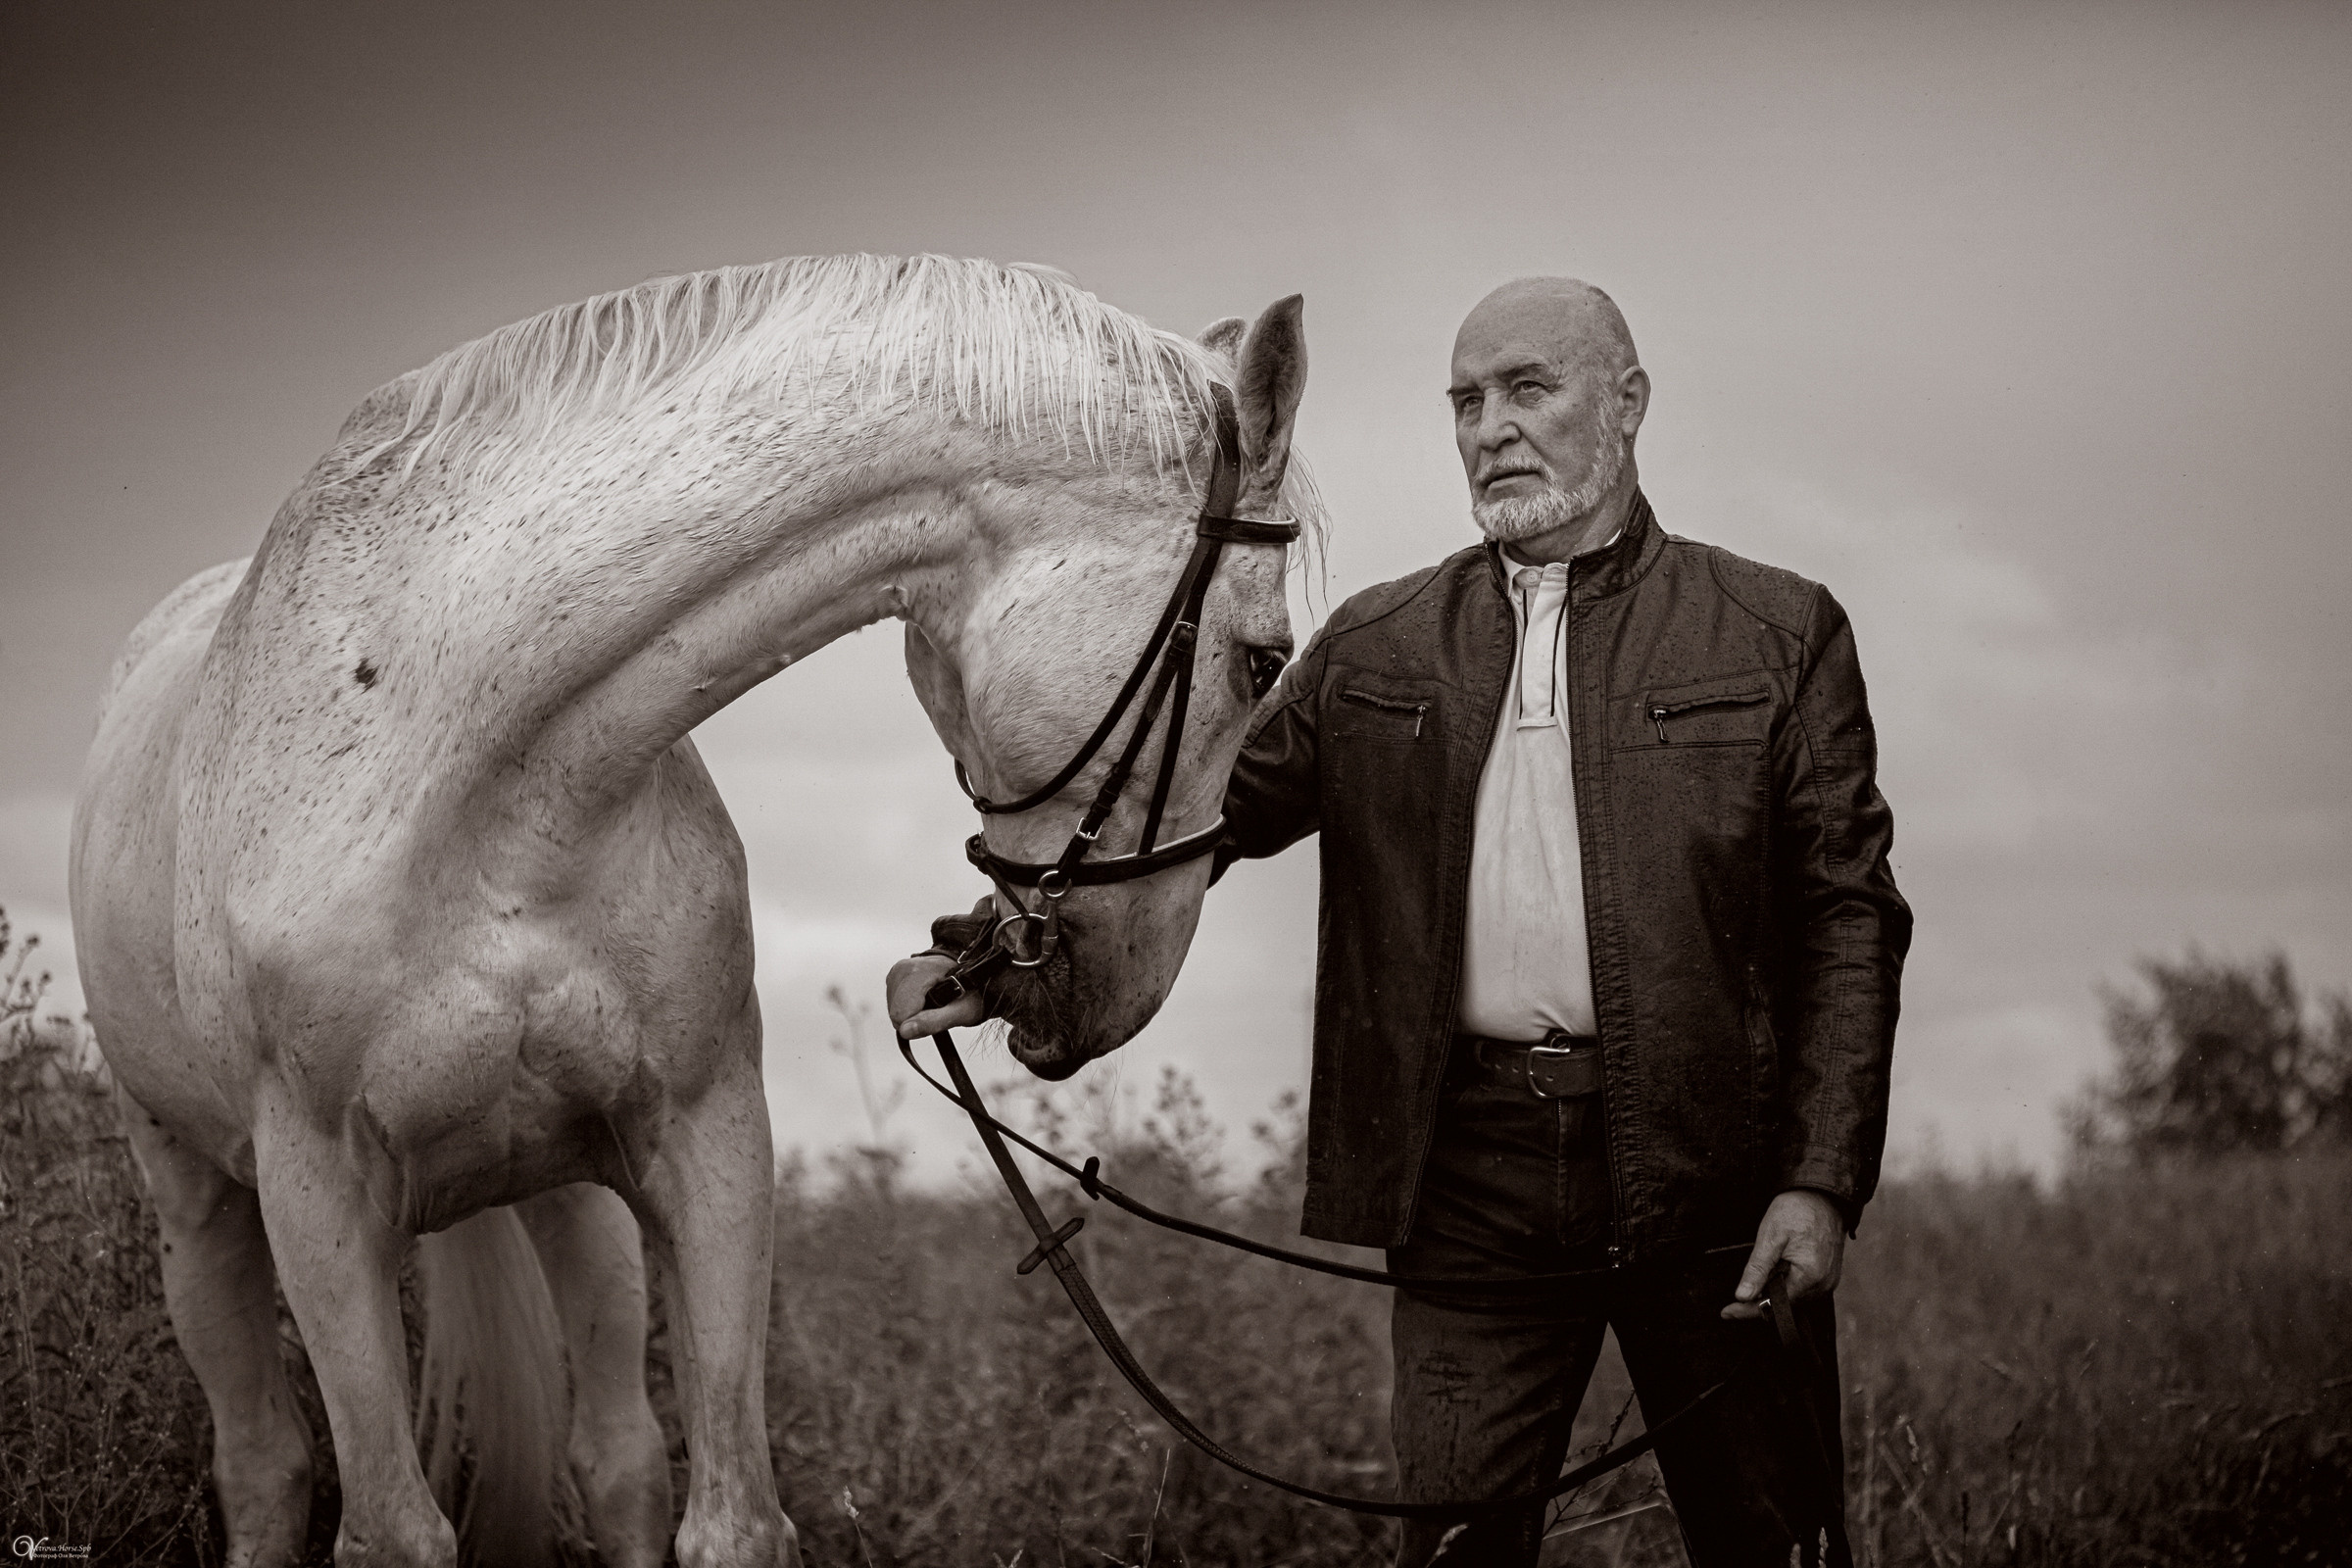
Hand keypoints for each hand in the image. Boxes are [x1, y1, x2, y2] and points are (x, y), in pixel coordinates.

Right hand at [888, 954, 989, 1039]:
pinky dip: (909, 1007)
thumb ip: (933, 1021)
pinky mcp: (894, 976)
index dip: (918, 1022)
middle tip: (937, 1008)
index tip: (937, 1013)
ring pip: (893, 1010)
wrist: (973, 975)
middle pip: (895, 1012)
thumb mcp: (961, 1011)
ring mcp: (898, 970)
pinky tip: (924, 998)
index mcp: (921, 971)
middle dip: (915, 1017)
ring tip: (934, 1001)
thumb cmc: (970, 991)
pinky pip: (894, 1004)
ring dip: (912, 1012)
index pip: (900, 1012)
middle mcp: (905, 967)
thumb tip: (905, 1030)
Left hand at [1721, 1189, 1845, 1320]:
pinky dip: (1786, 1284)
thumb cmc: (1796, 1210)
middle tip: (1733, 1301)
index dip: (1748, 1310)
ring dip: (1773, 1292)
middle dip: (1760, 1301)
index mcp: (1809, 1277)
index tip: (1727, 1313)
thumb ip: (1757, 1269)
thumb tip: (1743, 1295)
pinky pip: (1803, 1288)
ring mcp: (1828, 1280)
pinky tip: (1774, 1274)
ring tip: (1755, 1281)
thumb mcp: (1770, 1237)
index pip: (1775, 1305)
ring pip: (1793, 1297)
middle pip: (1785, 1304)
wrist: (1822, 1194)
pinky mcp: (1828, 1274)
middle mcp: (1823, 1284)